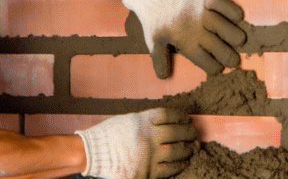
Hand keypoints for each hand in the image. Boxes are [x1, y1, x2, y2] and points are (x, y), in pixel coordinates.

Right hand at [75, 108, 196, 178]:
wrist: (93, 154)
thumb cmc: (109, 135)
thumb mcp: (129, 120)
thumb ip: (148, 121)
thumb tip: (169, 122)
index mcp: (143, 121)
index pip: (169, 115)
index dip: (180, 116)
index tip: (186, 119)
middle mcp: (148, 137)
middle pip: (177, 132)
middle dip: (188, 132)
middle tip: (193, 133)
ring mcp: (148, 155)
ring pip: (177, 151)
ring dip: (187, 149)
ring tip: (191, 147)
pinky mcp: (147, 172)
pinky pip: (170, 168)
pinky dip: (179, 164)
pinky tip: (183, 162)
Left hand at [121, 0, 246, 78]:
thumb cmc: (154, 21)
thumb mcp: (153, 42)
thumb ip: (160, 59)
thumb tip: (163, 77)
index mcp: (184, 42)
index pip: (206, 61)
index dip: (215, 68)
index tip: (219, 68)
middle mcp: (195, 28)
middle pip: (218, 48)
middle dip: (229, 58)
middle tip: (234, 61)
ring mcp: (200, 11)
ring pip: (224, 26)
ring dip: (235, 36)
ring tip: (241, 41)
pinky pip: (222, 4)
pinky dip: (232, 10)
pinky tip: (238, 17)